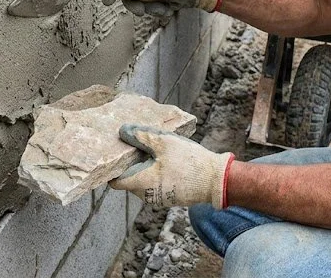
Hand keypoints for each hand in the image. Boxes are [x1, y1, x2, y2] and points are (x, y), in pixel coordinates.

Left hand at [110, 124, 234, 208]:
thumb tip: (123, 132)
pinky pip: (157, 186)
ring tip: (156, 152)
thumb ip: (141, 137)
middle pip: (130, 181)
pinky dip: (158, 175)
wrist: (215, 179)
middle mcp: (147, 196)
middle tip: (139, 148)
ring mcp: (159, 199)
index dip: (115, 168)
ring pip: (144, 183)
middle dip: (132, 166)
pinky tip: (167, 162)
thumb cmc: (189, 161)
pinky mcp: (170, 198)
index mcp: (142, 183)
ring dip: (146, 170)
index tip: (118, 155)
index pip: (116, 182)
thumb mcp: (164, 143)